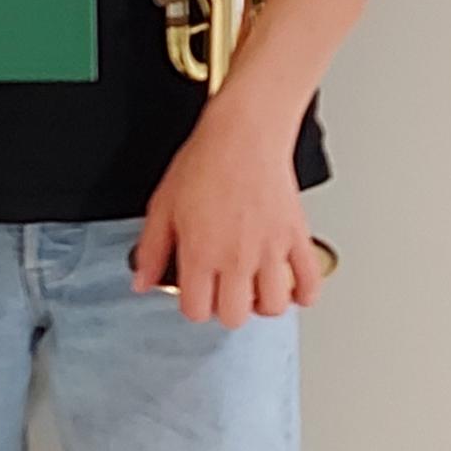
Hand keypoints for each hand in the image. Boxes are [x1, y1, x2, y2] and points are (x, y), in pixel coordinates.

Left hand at [130, 102, 337, 326]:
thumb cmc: (204, 163)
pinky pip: (309, 282)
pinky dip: (303, 293)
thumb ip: (151, 250)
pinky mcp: (296, 238)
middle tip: (223, 292)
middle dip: (225, 309)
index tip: (195, 292)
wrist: (244, 134)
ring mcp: (269, 251)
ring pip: (272, 306)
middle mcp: (236, 258)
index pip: (197, 310)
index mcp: (200, 254)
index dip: (193, 306)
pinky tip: (291, 289)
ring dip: (262, 304)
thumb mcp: (162, 206)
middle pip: (234, 316)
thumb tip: (141, 282)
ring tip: (253, 289)